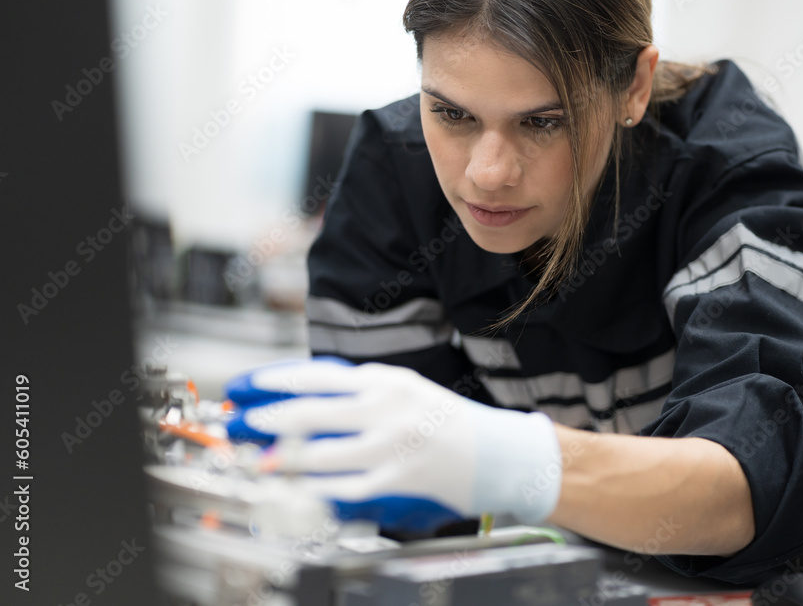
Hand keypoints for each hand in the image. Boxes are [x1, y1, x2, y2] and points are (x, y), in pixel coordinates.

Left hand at [224, 358, 562, 535]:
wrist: (496, 452)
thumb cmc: (444, 419)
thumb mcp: (405, 388)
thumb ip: (362, 389)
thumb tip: (309, 393)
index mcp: (387, 382)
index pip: (319, 377)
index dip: (277, 382)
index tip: (250, 386)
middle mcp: (388, 410)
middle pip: (312, 414)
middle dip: (268, 419)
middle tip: (244, 422)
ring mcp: (393, 446)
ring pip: (322, 454)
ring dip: (283, 459)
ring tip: (260, 461)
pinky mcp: (399, 479)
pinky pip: (346, 486)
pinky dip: (317, 488)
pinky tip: (297, 486)